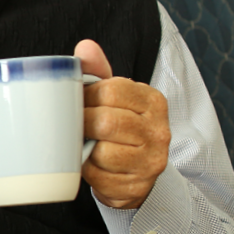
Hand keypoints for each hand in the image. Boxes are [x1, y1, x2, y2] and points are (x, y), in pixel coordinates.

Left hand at [76, 39, 170, 208]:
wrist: (135, 170)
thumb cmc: (118, 125)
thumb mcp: (111, 95)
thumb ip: (97, 70)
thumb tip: (85, 47)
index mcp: (153, 101)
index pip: (111, 91)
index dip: (86, 96)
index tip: (79, 101)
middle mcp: (159, 131)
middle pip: (105, 122)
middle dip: (82, 123)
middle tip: (75, 125)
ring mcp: (151, 161)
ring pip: (103, 152)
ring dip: (85, 148)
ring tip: (85, 143)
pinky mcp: (137, 186)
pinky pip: (99, 176)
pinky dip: (87, 170)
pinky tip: (91, 162)